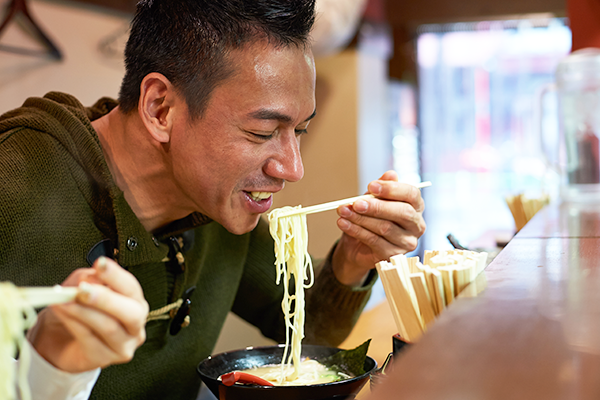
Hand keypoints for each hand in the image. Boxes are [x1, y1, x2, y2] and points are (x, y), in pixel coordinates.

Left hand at [27, 257, 148, 372]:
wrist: (59, 339)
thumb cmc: (77, 310)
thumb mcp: (82, 287)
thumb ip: (89, 279)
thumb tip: (91, 279)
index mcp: (135, 303)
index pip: (132, 288)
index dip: (116, 275)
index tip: (100, 264)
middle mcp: (135, 325)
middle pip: (130, 312)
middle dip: (106, 299)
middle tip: (83, 290)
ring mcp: (123, 345)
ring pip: (108, 327)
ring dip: (83, 311)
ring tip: (63, 301)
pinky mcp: (104, 359)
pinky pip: (89, 340)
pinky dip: (73, 324)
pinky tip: (63, 313)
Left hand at [332, 170, 425, 285]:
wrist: (357, 245)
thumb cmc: (369, 217)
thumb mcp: (372, 199)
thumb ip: (381, 189)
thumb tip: (390, 174)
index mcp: (416, 206)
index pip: (411, 194)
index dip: (392, 189)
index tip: (371, 186)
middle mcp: (416, 225)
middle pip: (402, 213)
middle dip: (376, 206)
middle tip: (356, 202)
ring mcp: (407, 242)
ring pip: (385, 227)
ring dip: (361, 218)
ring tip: (343, 211)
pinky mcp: (393, 254)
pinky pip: (374, 241)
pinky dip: (356, 230)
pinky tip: (343, 223)